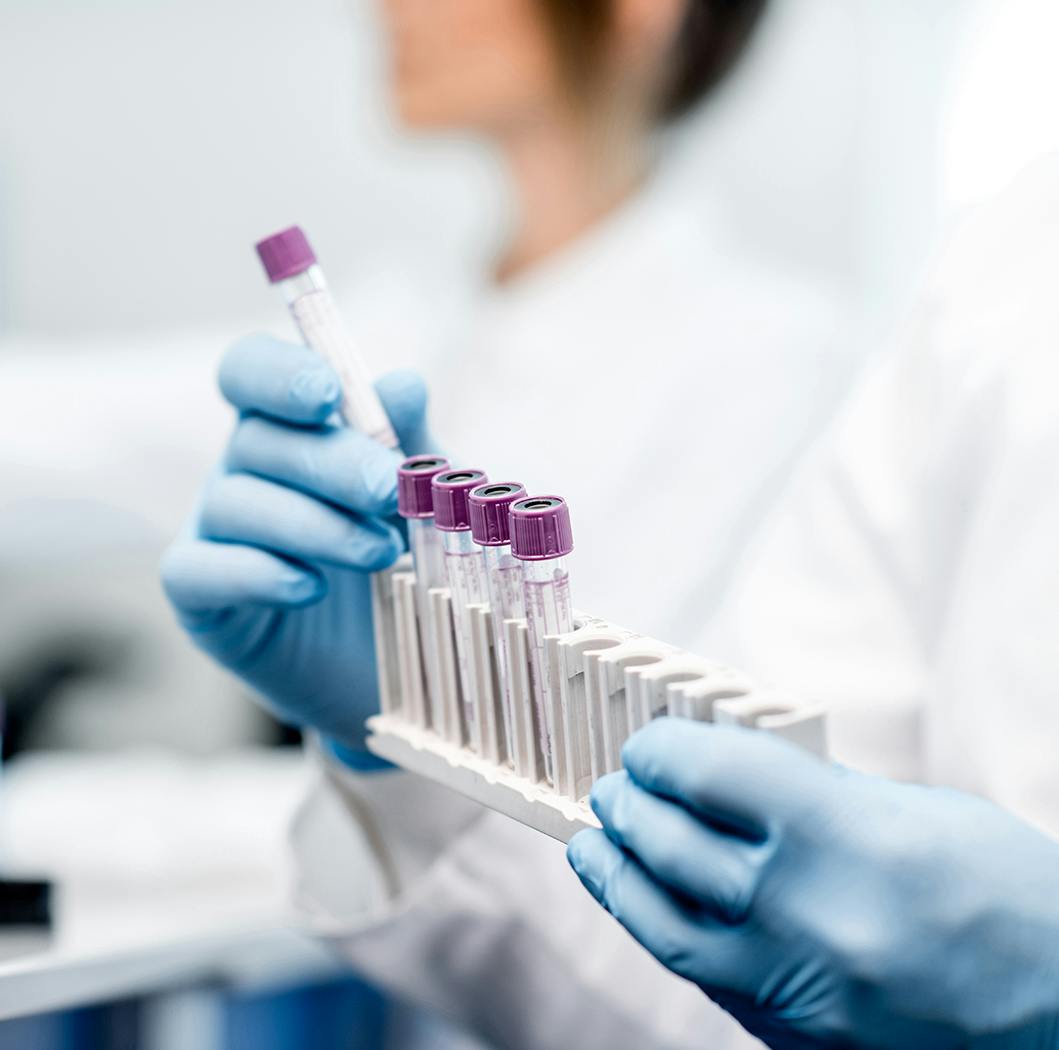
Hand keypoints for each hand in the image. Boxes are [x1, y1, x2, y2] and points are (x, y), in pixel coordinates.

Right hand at [161, 334, 434, 754]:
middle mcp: (242, 469)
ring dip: (312, 523)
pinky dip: (256, 574)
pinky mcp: (200, 599)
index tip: (328, 396)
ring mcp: (213, 531)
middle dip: (329, 462)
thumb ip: (412, 443)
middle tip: (387, 492)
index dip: (279, 374)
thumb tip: (402, 383)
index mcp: (289, 427)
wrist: (398, 661)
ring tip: (381, 553)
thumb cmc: (407, 560)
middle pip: (257, 438)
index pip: (251, 371)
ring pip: (235, 503)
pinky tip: (310, 588)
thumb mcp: (422, 498)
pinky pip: (199, 571)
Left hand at [568, 718, 1058, 1048]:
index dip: (660, 750)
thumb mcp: (910, 811)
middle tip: (613, 788)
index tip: (646, 746)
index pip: (705, 773)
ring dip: (616, 876)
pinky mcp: (795, 1038)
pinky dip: (663, 931)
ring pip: (662, 925)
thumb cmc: (1005, 892)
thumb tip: (724, 779)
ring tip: (594, 844)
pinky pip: (704, 977)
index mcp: (843, 834)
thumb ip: (808, 794)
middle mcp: (809, 912)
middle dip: (629, 806)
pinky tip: (646, 904)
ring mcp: (797, 988)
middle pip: (671, 845)